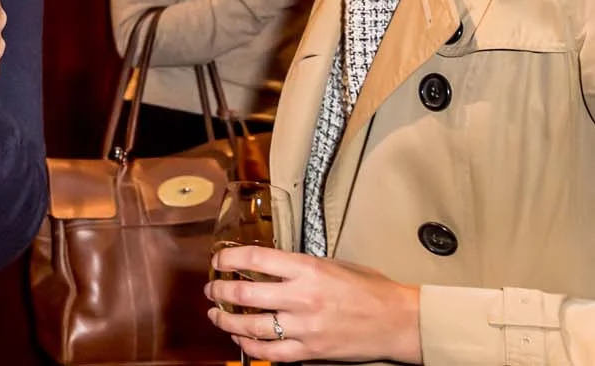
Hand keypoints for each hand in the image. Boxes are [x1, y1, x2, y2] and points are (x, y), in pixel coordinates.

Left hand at [206, 246, 421, 362]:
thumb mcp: (332, 264)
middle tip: (212, 290)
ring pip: (252, 326)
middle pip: (245, 293)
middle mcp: (302, 297)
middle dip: (220, 291)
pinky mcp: (311, 351)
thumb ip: (298, 265)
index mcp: (308, 269)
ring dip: (227, 321)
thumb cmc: (370, 288)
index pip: (255, 259)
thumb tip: (265, 264)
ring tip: (216, 315)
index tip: (219, 260)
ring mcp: (305, 327)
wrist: (399, 321)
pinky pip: (271, 353)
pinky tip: (241, 340)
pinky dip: (251, 347)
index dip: (228, 258)